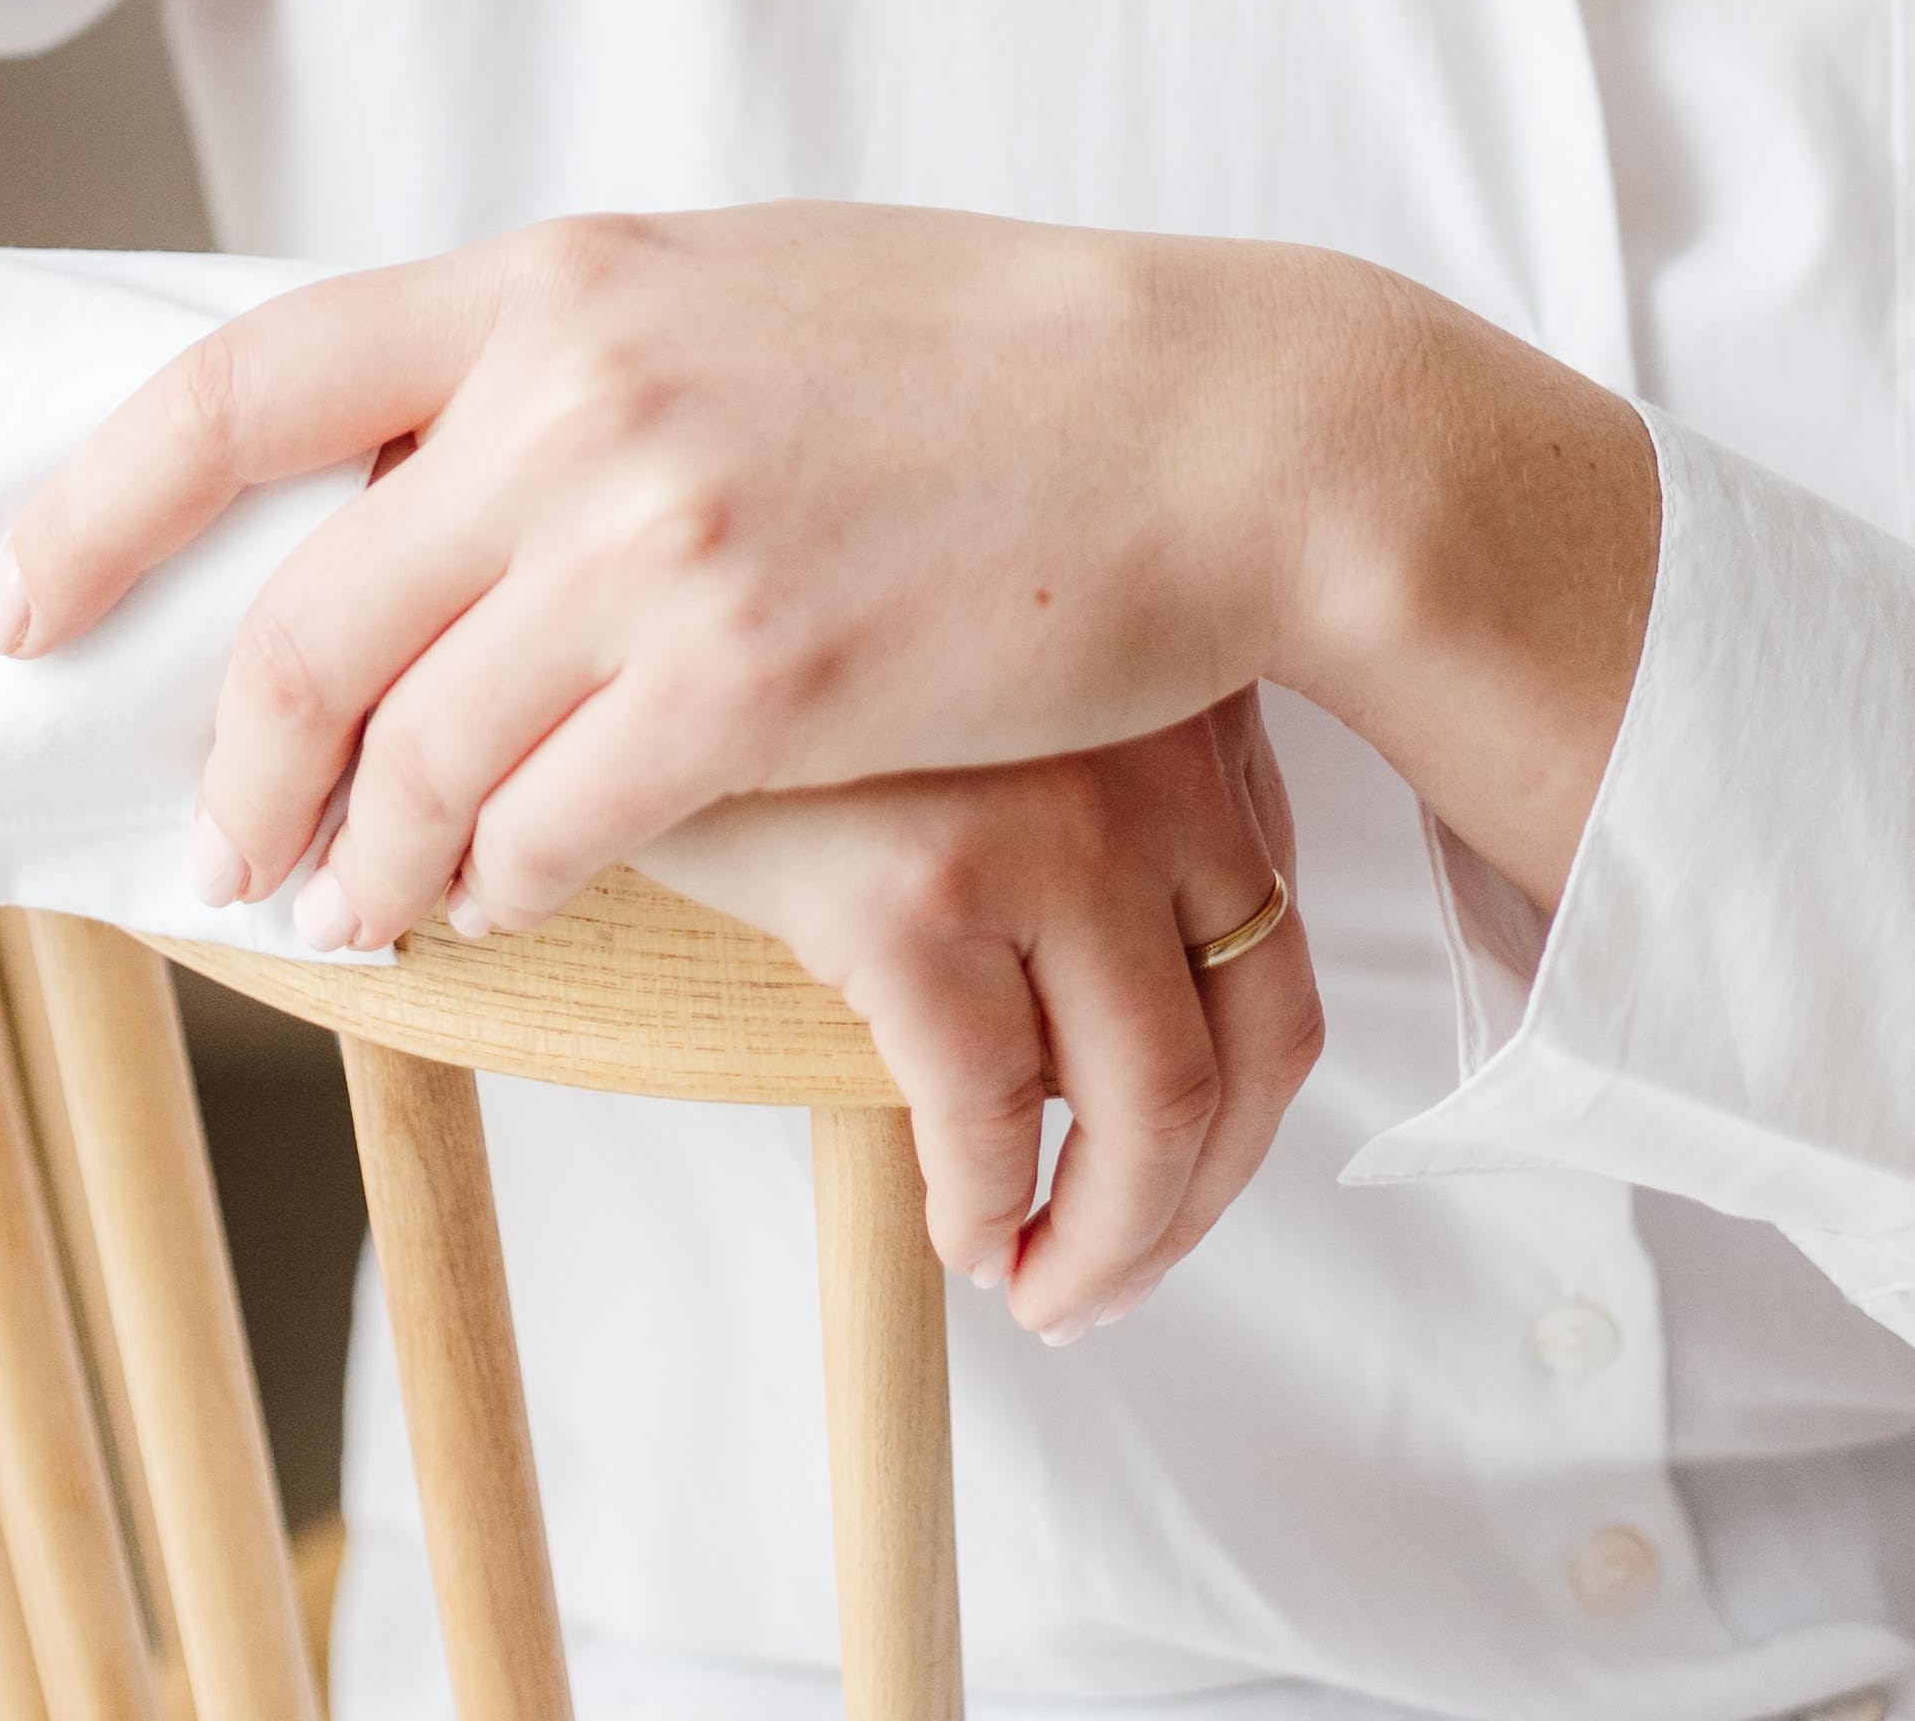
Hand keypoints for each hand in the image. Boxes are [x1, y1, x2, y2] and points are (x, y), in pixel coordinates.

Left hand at [0, 202, 1322, 943]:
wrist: (1192, 412)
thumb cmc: (973, 351)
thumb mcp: (729, 285)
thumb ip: (567, 354)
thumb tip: (420, 443)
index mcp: (558, 279)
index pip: (244, 382)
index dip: (97, 506)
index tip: (18, 600)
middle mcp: (575, 395)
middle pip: (305, 617)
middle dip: (233, 763)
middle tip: (215, 847)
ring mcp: (659, 538)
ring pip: (415, 751)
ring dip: (365, 862)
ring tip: (359, 912)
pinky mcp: (751, 677)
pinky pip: (553, 827)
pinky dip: (503, 885)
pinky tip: (506, 902)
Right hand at [644, 694, 1321, 1338]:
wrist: (638, 624)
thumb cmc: (820, 668)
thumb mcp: (1013, 689)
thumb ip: (1107, 797)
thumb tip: (1139, 1036)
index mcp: (1189, 695)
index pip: (1276, 936)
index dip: (1238, 1095)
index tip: (1179, 1174)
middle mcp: (1155, 752)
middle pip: (1254, 1038)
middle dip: (1193, 1199)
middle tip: (1112, 1279)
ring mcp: (1049, 820)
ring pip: (1152, 1106)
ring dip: (1107, 1244)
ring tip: (1042, 1290)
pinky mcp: (919, 893)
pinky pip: (990, 1117)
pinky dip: (983, 1209)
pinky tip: (955, 1236)